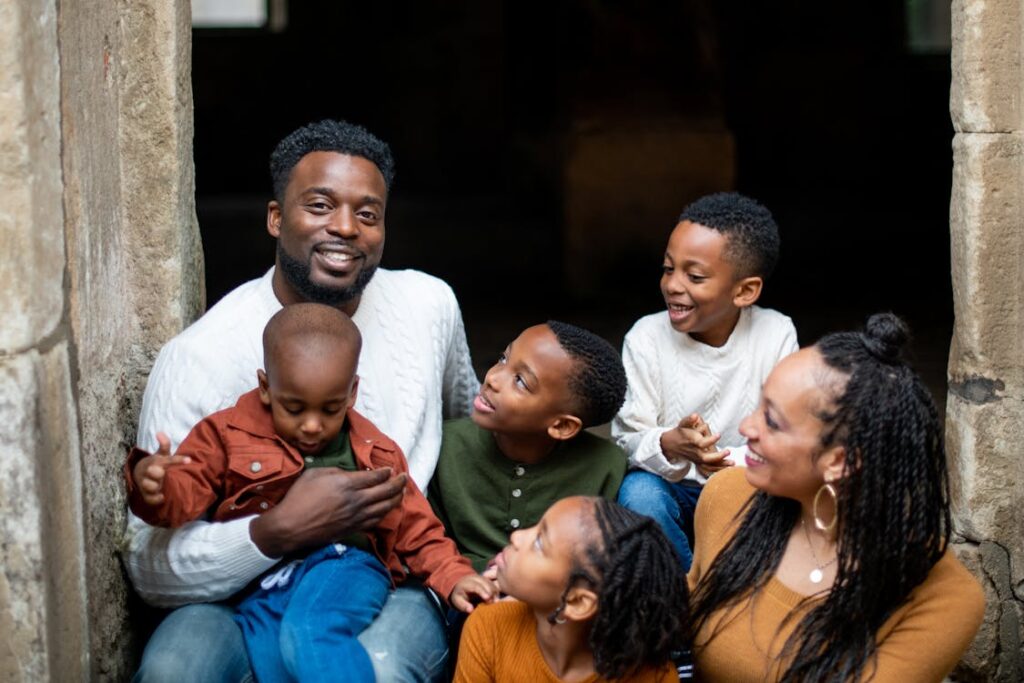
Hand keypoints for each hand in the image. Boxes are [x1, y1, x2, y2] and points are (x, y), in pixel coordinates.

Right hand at [132, 432, 191, 505]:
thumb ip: (164, 445)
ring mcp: (145, 483)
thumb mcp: (160, 455)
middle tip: (163, 474)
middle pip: (153, 471)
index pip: (166, 459)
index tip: (189, 460)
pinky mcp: (144, 494)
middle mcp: (148, 472)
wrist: (138, 475)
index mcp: (154, 462)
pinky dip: (156, 499)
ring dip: (157, 486)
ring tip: (161, 486)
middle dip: (159, 473)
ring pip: (149, 485)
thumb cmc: (155, 464)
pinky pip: (149, 499)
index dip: (177, 460)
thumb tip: (160, 432)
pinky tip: (162, 496)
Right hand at [249, 467, 406, 557]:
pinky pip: (375, 521)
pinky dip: (384, 514)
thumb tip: (350, 474)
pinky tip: (387, 509)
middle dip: (398, 483)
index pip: (375, 477)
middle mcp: (355, 501)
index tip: (390, 469)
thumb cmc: (298, 497)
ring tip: (402, 492)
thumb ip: (337, 472)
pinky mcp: (352, 529)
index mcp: (346, 484)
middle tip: (404, 477)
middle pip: (385, 492)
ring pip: (384, 508)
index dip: (385, 472)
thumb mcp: (315, 474)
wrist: (290, 527)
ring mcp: (356, 517)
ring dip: (396, 499)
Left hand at [449, 574, 496, 612]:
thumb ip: (463, 605)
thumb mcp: (457, 601)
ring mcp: (483, 578)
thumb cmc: (459, 595)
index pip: (476, 586)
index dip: (482, 592)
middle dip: (491, 593)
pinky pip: (494, 585)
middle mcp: (476, 578)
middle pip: (486, 584)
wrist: (461, 585)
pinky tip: (495, 600)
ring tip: (495, 603)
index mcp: (467, 583)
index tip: (488, 598)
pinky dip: (496, 592)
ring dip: (495, 593)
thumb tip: (471, 610)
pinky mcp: (488, 581)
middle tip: (493, 604)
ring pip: (492, 584)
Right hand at [660, 413, 732, 475]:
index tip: (719, 435)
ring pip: (709, 465)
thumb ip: (689, 420)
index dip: (711, 440)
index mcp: (692, 442)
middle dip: (718, 456)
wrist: (671, 445)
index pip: (702, 443)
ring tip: (732, 463)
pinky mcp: (699, 463)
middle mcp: (695, 452)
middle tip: (728, 451)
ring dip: (721, 465)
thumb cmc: (680, 432)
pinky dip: (718, 469)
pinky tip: (729, 467)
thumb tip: (695, 415)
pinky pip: (709, 468)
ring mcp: (697, 459)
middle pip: (706, 458)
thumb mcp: (682, 424)